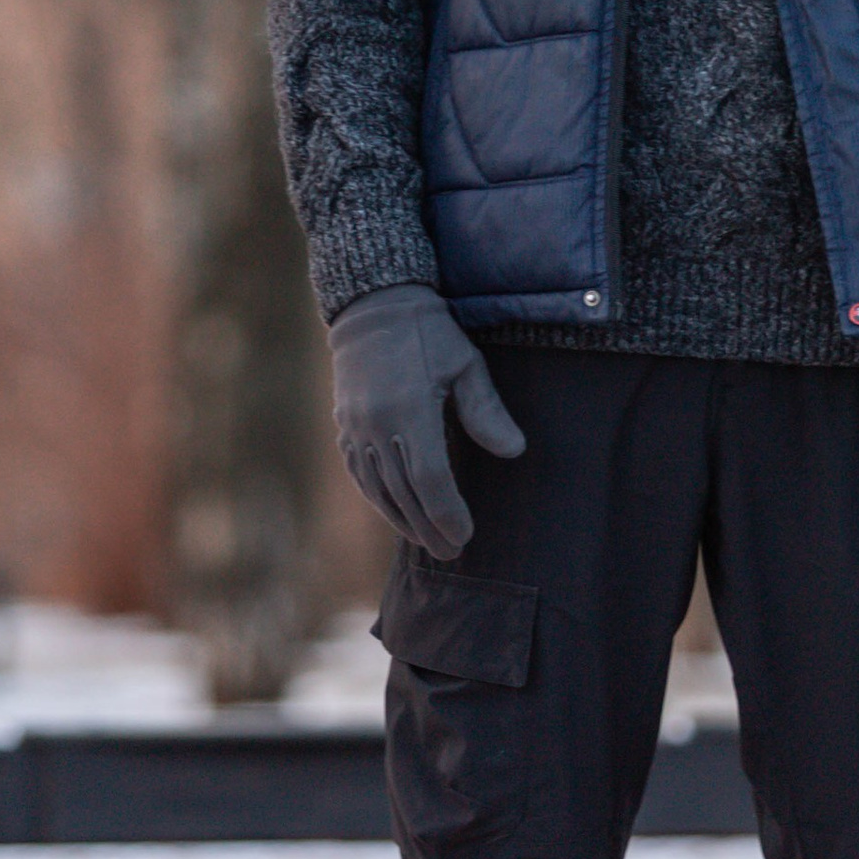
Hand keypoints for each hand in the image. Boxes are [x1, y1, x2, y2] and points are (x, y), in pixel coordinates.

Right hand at [328, 282, 525, 558]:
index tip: (464, 535)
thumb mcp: (466, 365)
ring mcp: (355, 426)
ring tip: (426, 540)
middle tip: (451, 552)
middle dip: (428, 527)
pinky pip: (359, 472)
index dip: (447, 513)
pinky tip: (394, 512)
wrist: (374, 306)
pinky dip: (377, 498)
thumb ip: (486, 411)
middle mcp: (376, 424)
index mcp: (409, 409)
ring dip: (401, 520)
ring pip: (377, 488)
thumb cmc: (430, 334)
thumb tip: (514, 451)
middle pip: (403, 492)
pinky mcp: (344, 425)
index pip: (429, 479)